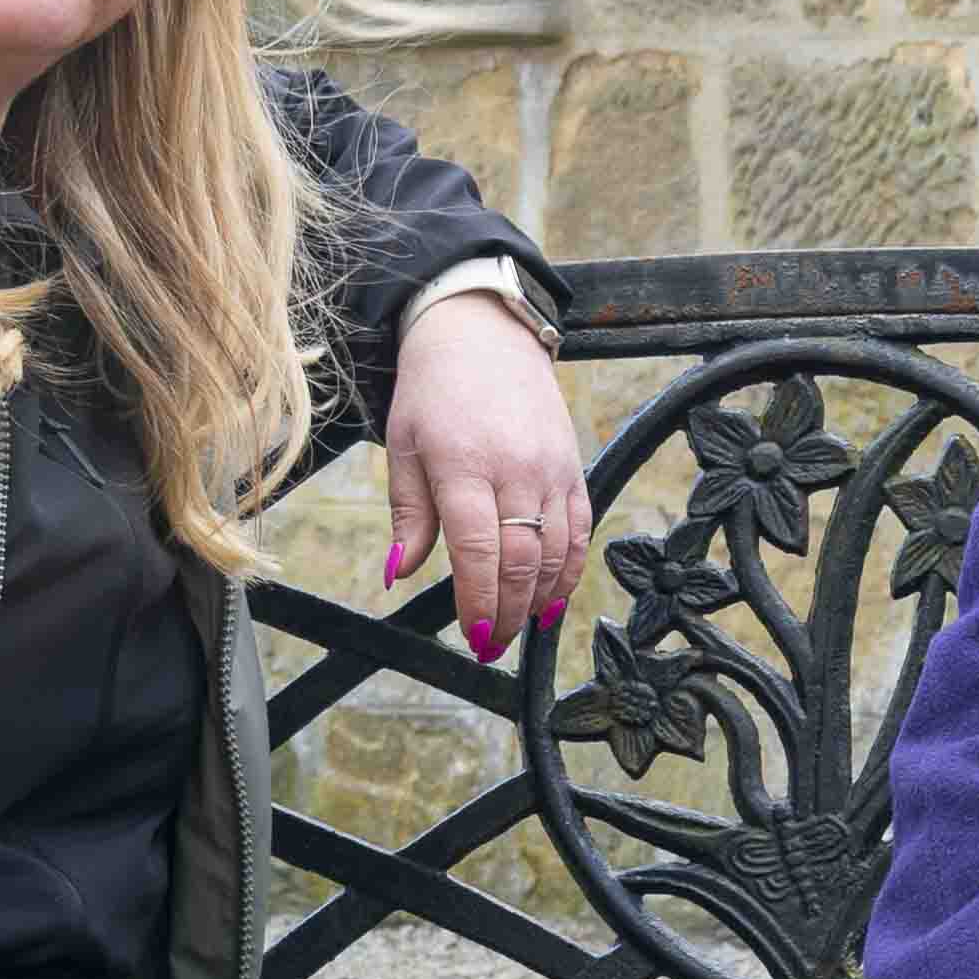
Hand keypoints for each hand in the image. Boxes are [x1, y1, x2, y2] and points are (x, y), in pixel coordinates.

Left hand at [383, 294, 588, 660]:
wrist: (484, 332)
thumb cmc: (433, 390)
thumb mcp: (404, 447)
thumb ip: (408, 515)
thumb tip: (398, 572)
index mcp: (464, 465)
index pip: (478, 552)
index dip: (478, 603)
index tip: (474, 637)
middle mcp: (516, 469)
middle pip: (521, 560)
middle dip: (507, 613)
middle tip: (490, 646)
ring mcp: (551, 468)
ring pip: (556, 551)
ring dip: (537, 599)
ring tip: (516, 625)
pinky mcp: (574, 465)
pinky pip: (580, 529)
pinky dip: (569, 569)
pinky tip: (552, 597)